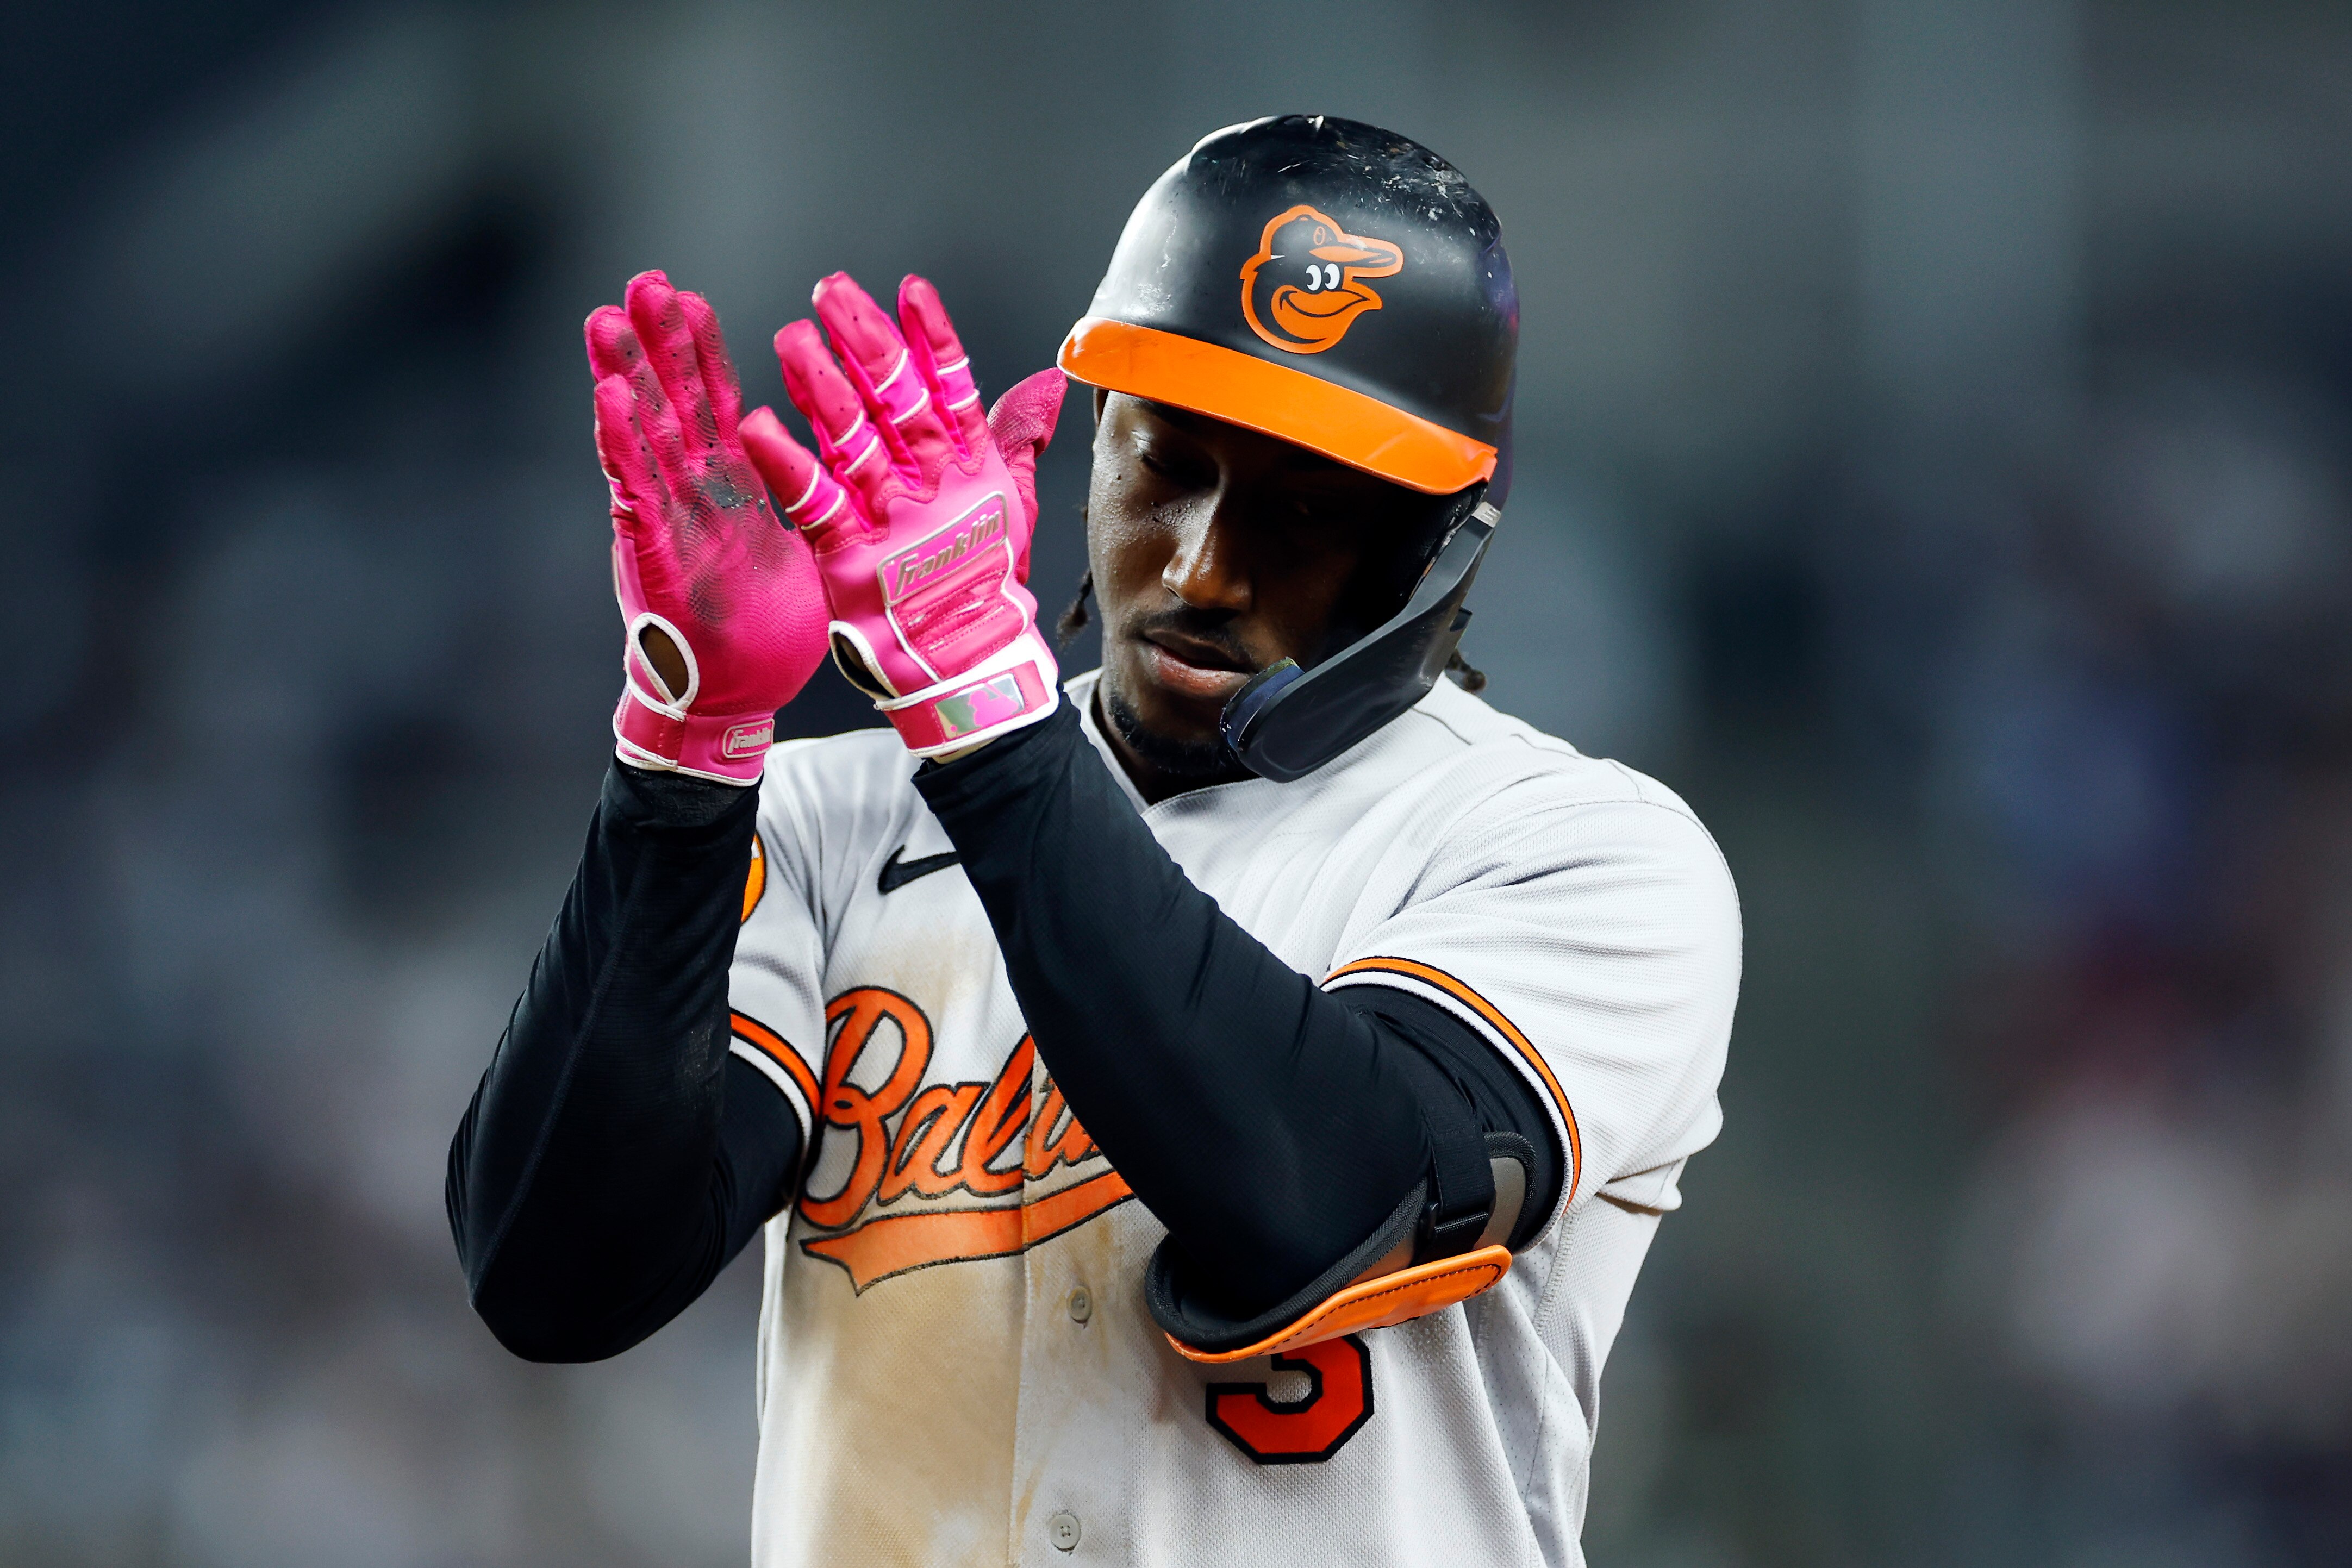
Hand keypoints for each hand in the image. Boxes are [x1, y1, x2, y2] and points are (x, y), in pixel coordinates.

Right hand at [588, 271, 829, 783]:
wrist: (738, 697)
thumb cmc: (770, 630)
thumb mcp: (809, 547)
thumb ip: (813, 496)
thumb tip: (843, 458)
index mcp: (730, 489)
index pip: (713, 405)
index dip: (700, 352)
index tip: (688, 297)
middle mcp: (691, 496)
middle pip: (671, 405)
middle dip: (655, 344)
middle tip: (642, 279)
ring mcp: (668, 521)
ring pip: (642, 437)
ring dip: (622, 376)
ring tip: (604, 317)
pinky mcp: (657, 554)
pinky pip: (636, 491)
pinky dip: (621, 444)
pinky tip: (608, 398)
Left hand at [740, 273, 1066, 757]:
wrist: (967, 667)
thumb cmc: (984, 585)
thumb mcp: (1012, 506)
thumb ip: (1018, 436)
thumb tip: (1049, 381)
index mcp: (973, 472)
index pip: (953, 390)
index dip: (931, 339)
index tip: (908, 291)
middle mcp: (935, 490)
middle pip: (899, 402)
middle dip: (865, 342)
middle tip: (829, 292)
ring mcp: (894, 524)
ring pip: (856, 442)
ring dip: (820, 386)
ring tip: (791, 338)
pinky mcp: (851, 560)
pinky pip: (815, 504)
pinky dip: (787, 464)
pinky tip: (759, 425)